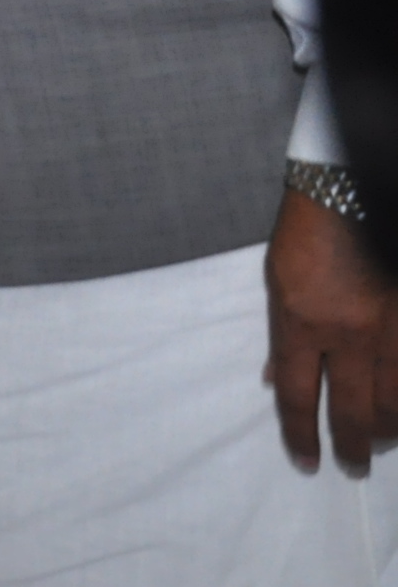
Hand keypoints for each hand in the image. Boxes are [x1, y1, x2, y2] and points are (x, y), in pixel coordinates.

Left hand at [266, 187, 397, 475]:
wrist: (353, 195)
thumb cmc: (307, 235)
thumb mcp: (277, 283)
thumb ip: (282, 337)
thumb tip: (278, 381)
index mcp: (302, 323)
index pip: (298, 397)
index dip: (300, 436)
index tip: (305, 462)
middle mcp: (349, 334)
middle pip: (354, 410)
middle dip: (352, 446)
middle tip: (352, 468)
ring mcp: (391, 329)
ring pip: (396, 401)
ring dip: (389, 430)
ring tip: (381, 444)